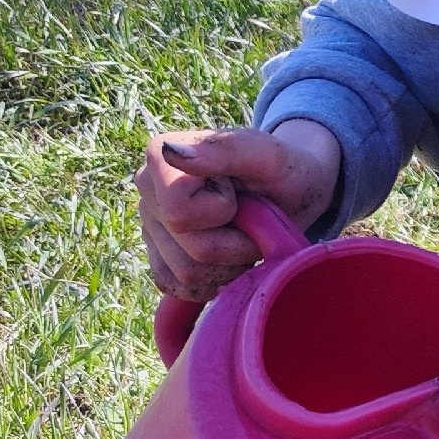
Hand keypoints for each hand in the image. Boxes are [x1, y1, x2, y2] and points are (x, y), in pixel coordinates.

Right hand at [136, 120, 342, 301]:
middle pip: (190, 250)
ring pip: (187, 274)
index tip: (238, 192)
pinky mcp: (159, 256)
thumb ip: (222, 151)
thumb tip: (170, 153)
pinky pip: (179, 288)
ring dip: (231, 264)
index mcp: (161, 155)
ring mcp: (150, 224)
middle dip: (236, 244)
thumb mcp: (267, 155)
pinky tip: (230, 258)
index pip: (178, 214)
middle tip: (252, 220)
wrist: (292, 194)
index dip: (222, 213)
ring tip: (243, 234)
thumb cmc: (283, 170)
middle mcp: (146, 189)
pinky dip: (214, 282)